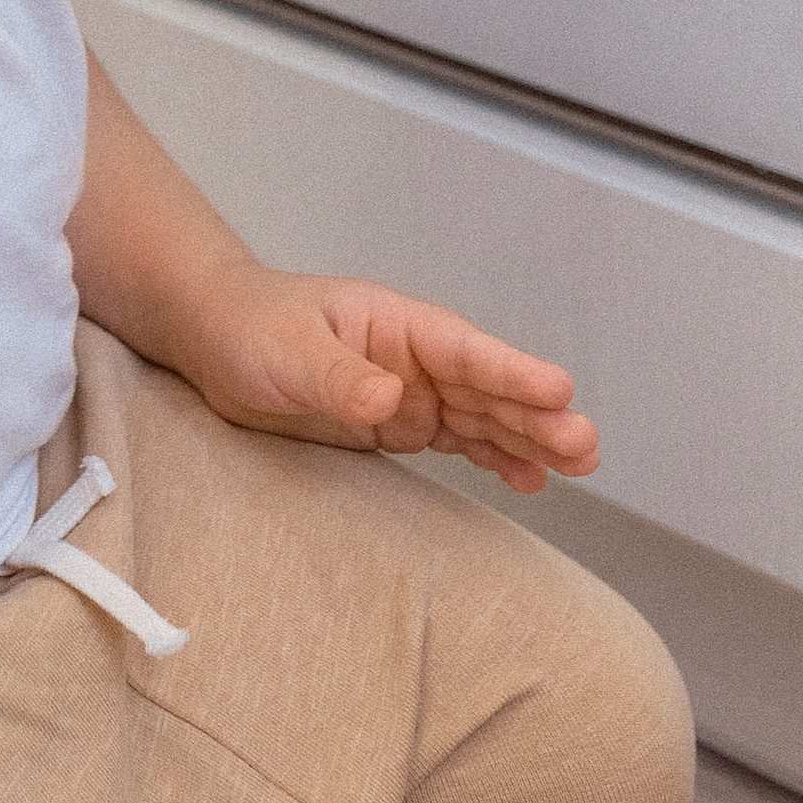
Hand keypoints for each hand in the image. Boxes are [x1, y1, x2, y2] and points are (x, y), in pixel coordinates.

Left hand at [182, 268, 599, 494]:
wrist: (216, 342)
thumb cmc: (249, 328)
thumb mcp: (287, 351)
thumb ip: (337, 376)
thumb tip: (389, 398)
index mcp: (395, 323)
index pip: (464, 350)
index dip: (512, 371)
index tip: (560, 389)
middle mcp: (413, 357)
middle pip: (487, 388)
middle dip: (537, 415)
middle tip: (586, 444)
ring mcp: (410, 392)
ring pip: (483, 417)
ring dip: (529, 439)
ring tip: (580, 464)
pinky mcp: (398, 426)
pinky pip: (458, 442)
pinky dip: (495, 458)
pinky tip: (531, 479)